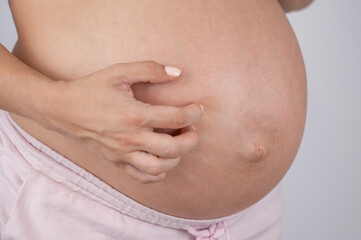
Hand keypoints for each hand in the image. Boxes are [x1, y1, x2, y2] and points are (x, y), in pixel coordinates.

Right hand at [41, 61, 202, 182]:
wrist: (61, 110)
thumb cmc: (91, 89)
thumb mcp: (118, 72)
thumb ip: (149, 70)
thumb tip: (178, 73)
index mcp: (134, 115)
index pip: (176, 118)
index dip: (193, 113)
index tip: (198, 108)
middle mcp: (130, 138)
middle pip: (173, 148)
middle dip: (191, 140)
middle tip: (193, 129)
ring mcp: (122, 153)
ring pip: (159, 167)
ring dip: (177, 158)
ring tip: (179, 144)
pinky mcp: (116, 161)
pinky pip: (141, 177)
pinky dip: (157, 174)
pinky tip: (162, 161)